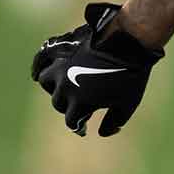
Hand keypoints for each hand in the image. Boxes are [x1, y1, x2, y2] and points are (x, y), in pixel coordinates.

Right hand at [31, 2, 163, 136]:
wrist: (130, 41)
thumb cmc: (131, 74)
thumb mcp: (128, 103)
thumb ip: (114, 121)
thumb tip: (101, 132)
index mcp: (79, 103)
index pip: (72, 121)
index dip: (79, 125)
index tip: (84, 126)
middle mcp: (65, 87)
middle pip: (59, 103)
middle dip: (69, 105)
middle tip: (80, 103)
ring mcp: (61, 68)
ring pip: (47, 81)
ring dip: (55, 86)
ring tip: (66, 85)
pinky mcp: (62, 50)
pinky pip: (43, 60)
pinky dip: (41, 66)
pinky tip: (45, 69)